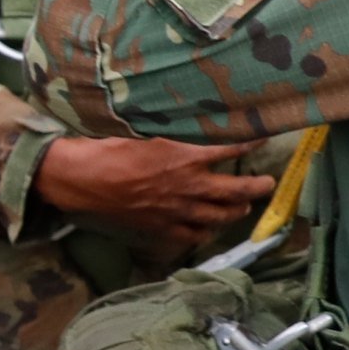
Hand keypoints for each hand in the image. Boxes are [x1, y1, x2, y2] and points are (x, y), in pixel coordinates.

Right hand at [37, 134, 275, 245]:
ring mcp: (176, 211)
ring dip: (236, 211)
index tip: (263, 136)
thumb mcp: (142, 126)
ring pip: (219, 216)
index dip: (250, 142)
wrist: (80, 179)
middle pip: (235, 191)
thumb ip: (170, 125)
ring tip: (244, 207)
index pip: (230, 149)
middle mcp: (188, 187)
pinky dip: (205, 233)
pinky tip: (208, 229)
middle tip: (268, 184)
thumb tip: (186, 113)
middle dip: (256, 187)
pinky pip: (192, 236)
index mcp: (186, 158)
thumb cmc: (107, 147)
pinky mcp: (160, 228)